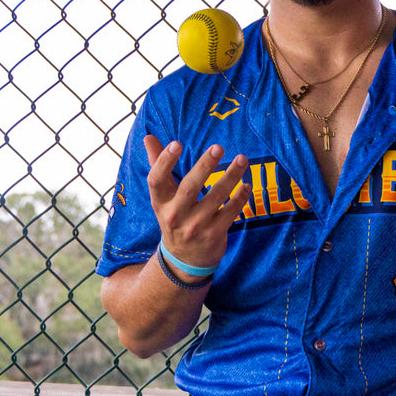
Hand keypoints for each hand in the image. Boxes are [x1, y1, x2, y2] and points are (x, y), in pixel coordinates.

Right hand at [144, 136, 249, 272]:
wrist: (184, 259)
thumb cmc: (174, 217)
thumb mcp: (162, 197)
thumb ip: (157, 165)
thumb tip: (148, 136)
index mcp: (160, 202)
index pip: (156, 181)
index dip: (164, 162)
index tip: (176, 143)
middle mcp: (175, 215)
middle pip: (189, 187)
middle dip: (204, 166)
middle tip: (218, 147)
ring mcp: (195, 227)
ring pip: (216, 197)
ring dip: (231, 176)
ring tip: (242, 159)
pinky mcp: (214, 235)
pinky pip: (230, 212)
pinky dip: (240, 197)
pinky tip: (246, 184)